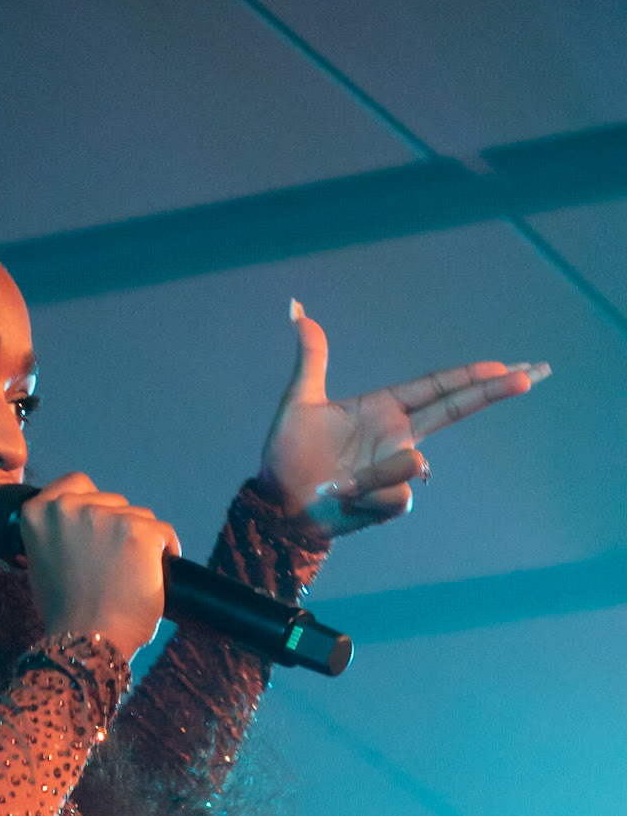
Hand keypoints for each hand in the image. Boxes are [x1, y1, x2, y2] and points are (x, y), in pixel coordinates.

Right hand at [19, 473, 180, 660]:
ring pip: (139, 516)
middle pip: (112, 500)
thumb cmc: (65, 612)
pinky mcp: (140, 531)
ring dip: (141, 540)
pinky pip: (163, 533)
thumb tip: (75, 532)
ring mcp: (107, 517)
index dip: (92, 501)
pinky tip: (155, 574)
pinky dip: (165, 551)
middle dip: (118, 525)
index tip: (99, 520)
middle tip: (114, 562)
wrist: (88, 640)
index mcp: (39, 513)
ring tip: (132, 574)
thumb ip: (55, 537)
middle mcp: (71, 507)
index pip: (75, 483)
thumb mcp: (40, 564)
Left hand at [262, 301, 548, 536]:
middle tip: (537, 373)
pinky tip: (344, 500)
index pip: (438, 386)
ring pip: (411, 464)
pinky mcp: (390, 502)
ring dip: (371, 476)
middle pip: (458, 408)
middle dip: (496, 390)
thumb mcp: (299, 401)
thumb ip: (312, 357)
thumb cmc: (288, 456)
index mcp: (384, 408)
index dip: (472, 375)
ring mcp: (397, 470)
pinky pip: (395, 494)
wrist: (278, 505)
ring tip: (335, 484)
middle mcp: (398, 436)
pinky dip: (364, 497)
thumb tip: (297, 310)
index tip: (508, 365)